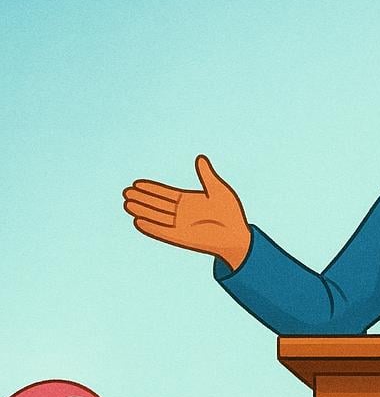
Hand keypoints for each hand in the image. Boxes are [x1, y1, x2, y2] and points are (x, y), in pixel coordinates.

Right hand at [123, 155, 251, 269]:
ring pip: (156, 216)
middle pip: (157, 204)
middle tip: (126, 192)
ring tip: (127, 204)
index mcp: (188, 202)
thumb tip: (201, 158)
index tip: (137, 183)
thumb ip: (206, 176)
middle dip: (142, 198)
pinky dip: (151, 227)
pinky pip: (163, 232)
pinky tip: (138, 221)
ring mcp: (181, 226)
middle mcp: (182, 214)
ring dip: (142, 210)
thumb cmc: (231, 214)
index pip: (165, 193)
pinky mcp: (182, 238)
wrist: (237, 236)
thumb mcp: (218, 190)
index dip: (151, 188)